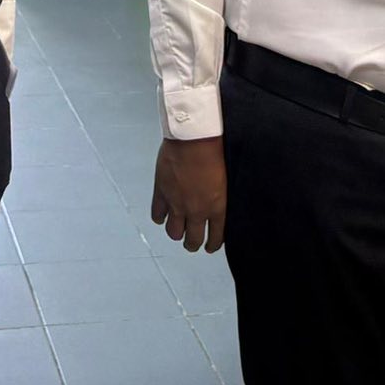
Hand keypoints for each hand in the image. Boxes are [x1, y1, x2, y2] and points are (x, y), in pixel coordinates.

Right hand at [151, 135, 226, 252]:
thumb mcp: (226, 178)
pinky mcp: (162, 194)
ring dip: (176, 233)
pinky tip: (163, 215)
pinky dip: (160, 217)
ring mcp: (177, 204)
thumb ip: (221, 196)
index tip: (210, 246)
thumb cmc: (214, 149)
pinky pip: (158, 215)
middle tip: (192, 243)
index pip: (215, 238)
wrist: (194, 137)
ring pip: (174, 233)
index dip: (212, 245)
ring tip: (177, 230)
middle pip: (192, 241)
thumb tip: (218, 203)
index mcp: (217, 207)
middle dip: (192, 244)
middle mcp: (197, 211)